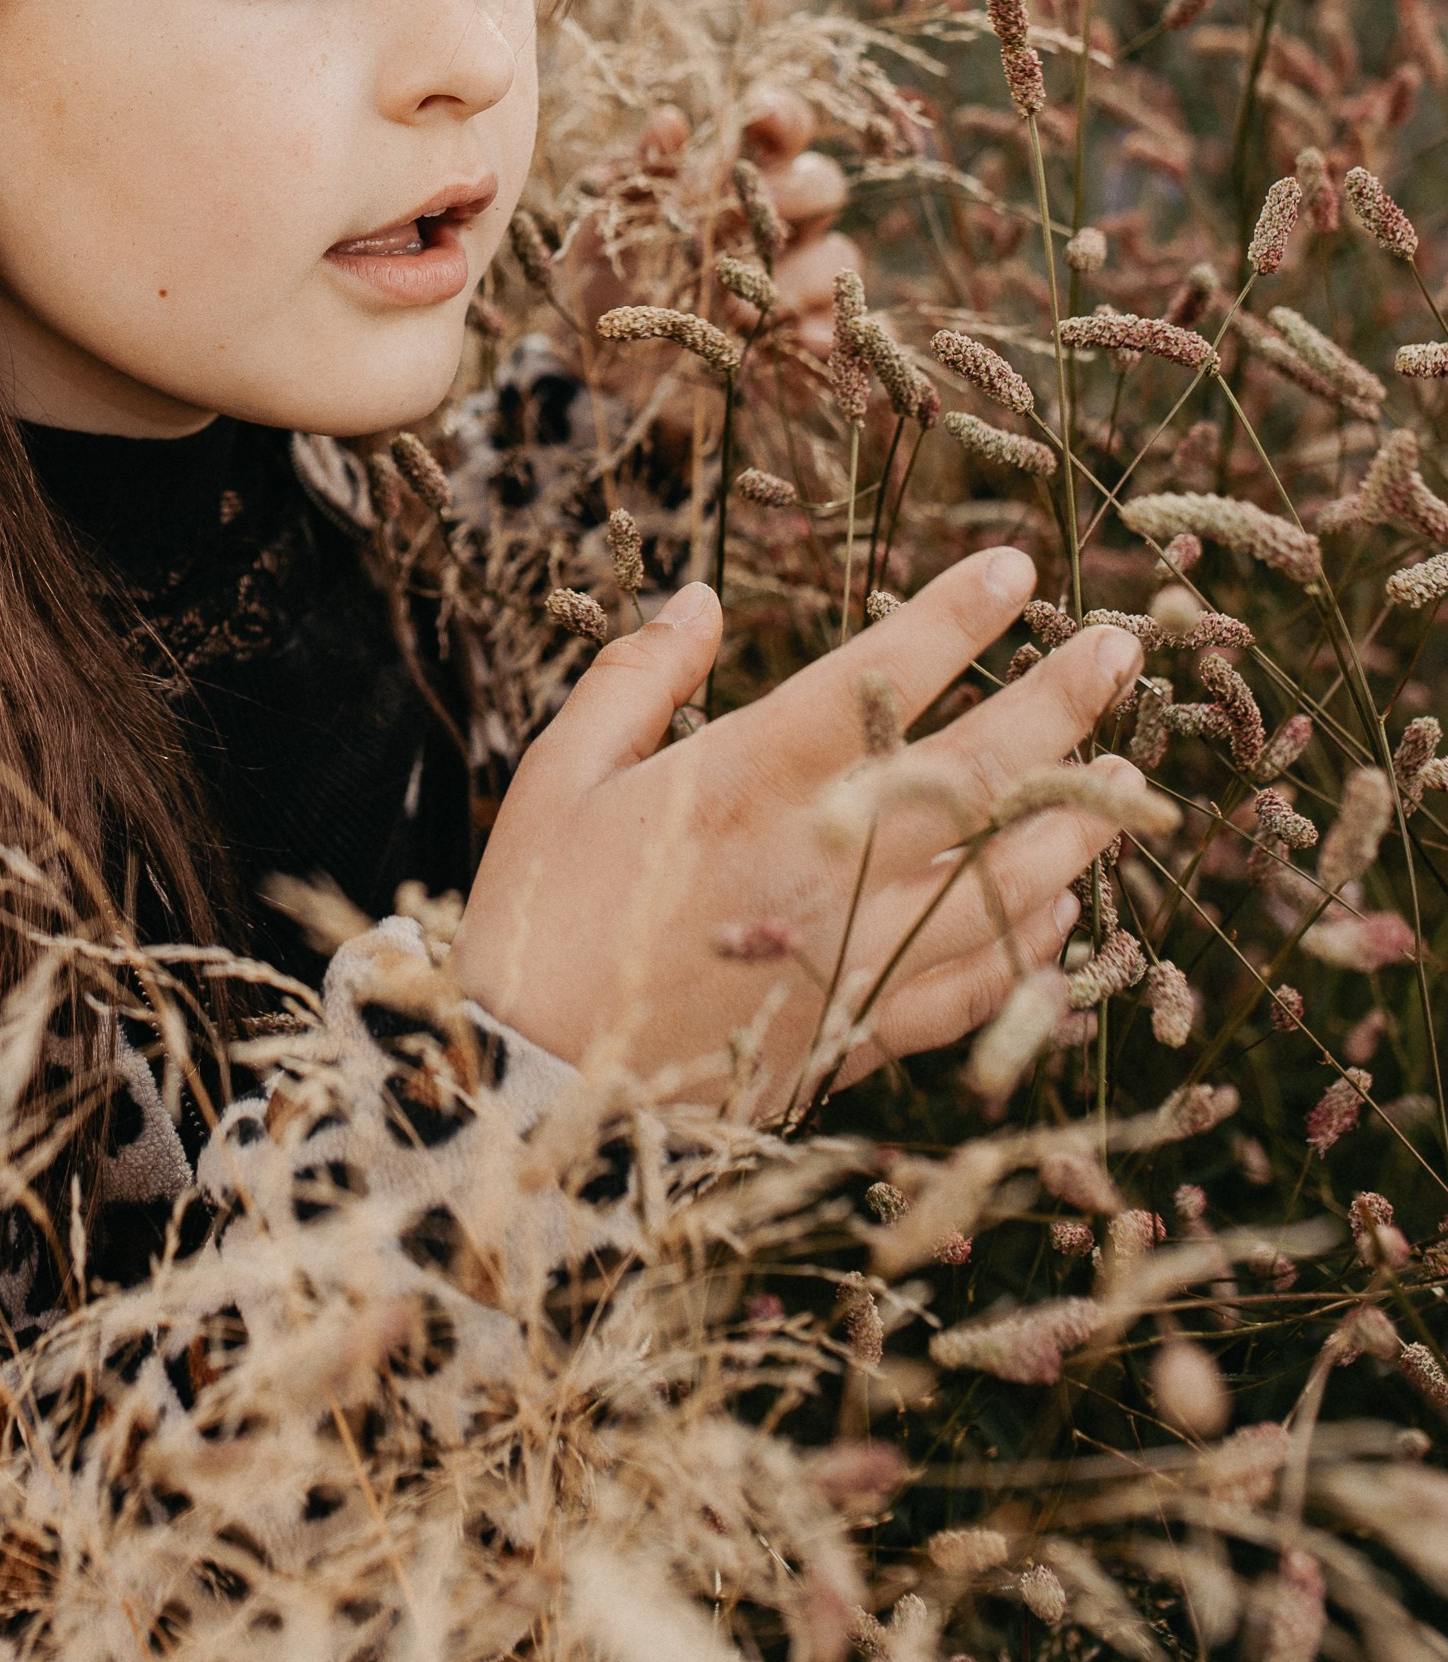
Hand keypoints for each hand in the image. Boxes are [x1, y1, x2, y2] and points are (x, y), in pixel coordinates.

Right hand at [453, 548, 1145, 1107]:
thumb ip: (634, 679)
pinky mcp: (855, 1030)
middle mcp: (820, 866)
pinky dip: (1032, 945)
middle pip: (973, 775)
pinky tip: (1064, 907)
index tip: (1017, 568)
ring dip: (1075, 825)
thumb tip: (698, 598)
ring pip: (1004, 885)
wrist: (536, 1092)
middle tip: (1119, 647)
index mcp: (742, 786)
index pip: (877, 681)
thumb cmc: (538, 919)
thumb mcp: (556, 776)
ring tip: (1126, 778)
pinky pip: (974, 986)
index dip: (954, 618)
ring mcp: (850, 954)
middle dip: (1059, 705)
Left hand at [567, 84, 855, 354]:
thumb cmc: (605, 277)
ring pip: (839, 257)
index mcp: (736, 180)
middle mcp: (778, 223)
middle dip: (790, 194)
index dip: (784, 117)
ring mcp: (796, 281)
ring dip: (793, 277)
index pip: (782, 132)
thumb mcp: (606, 225)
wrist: (597, 366)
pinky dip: (826, 336)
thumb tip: (668, 120)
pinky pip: (843, 332)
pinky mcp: (802, 340)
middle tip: (739, 220)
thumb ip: (638, 174)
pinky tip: (797, 346)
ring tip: (736, 308)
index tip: (762, 117)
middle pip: (824, 185)